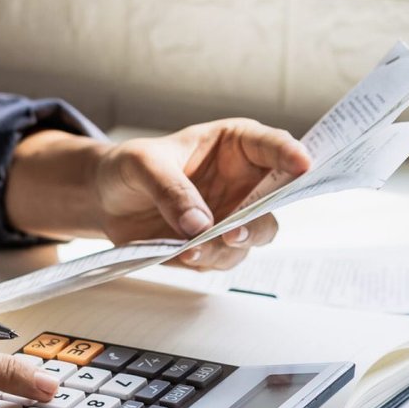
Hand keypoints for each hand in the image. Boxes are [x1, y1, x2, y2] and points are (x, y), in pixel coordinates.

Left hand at [5, 119, 311, 270]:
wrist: (106, 198)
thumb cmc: (129, 166)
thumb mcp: (142, 165)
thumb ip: (171, 190)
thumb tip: (198, 226)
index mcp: (237, 145)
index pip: (274, 146)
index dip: (292, 155)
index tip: (302, 165)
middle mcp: (244, 182)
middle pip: (275, 202)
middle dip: (259, 219)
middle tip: (234, 231)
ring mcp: (232, 215)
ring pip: (252, 237)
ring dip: (227, 248)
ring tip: (190, 250)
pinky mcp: (214, 245)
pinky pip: (222, 259)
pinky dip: (205, 261)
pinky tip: (179, 256)